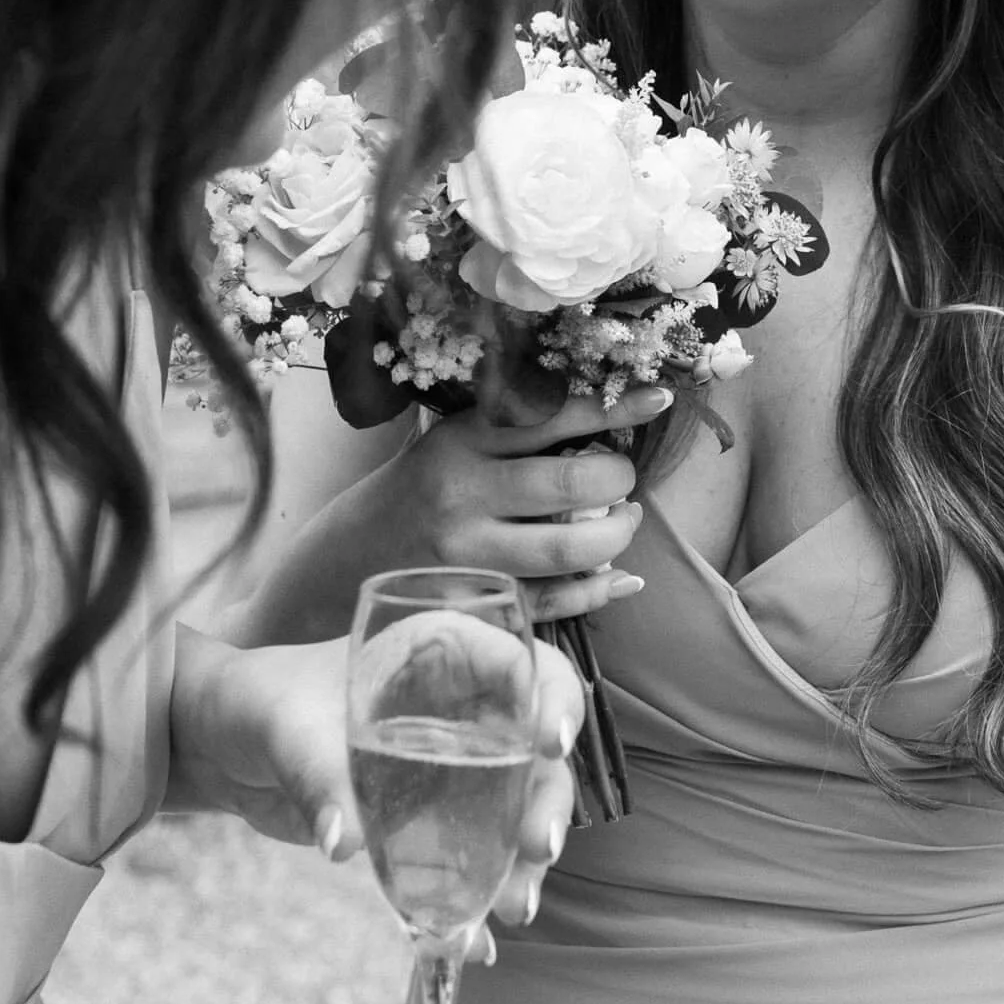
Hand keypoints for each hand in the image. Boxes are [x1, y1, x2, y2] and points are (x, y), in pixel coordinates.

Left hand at [166, 627, 586, 904]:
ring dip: (523, 859)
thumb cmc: (258, 704)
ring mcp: (453, 762)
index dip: (551, 697)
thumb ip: (317, 775)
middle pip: (534, 745)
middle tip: (538, 849)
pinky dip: (478, 896)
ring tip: (515, 910)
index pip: (521, 662)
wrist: (222, 746)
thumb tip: (342, 842)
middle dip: (547, 798)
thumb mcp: (286, 729)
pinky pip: (473, 852)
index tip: (549, 742)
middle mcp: (463, 703)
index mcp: (442, 650)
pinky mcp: (431, 815)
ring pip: (516, 806)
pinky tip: (477, 943)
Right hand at [347, 380, 671, 622]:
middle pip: (571, 484)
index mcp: (461, 442)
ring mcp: (466, 557)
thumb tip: (606, 412)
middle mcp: (463, 495)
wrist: (342, 562)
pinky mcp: (470, 607)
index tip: (661, 397)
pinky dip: (596, 590)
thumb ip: (512, 428)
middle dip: (619, 480)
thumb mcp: (449, 442)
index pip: (552, 416)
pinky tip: (617, 578)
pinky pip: (552, 600)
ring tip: (622, 523)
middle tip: (625, 481)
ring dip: (616, 535)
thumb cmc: (414, 490)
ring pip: (568, 546)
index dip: (614, 407)